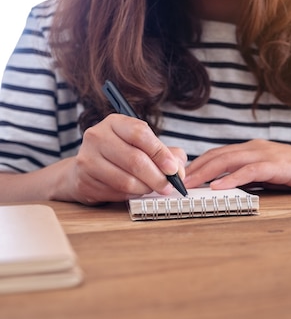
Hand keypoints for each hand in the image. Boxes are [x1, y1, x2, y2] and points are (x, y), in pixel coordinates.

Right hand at [67, 114, 186, 204]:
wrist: (87, 169)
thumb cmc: (123, 154)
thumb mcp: (144, 145)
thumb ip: (167, 153)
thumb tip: (178, 170)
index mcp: (115, 122)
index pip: (140, 134)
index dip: (160, 153)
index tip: (173, 168)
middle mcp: (97, 137)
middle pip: (135, 160)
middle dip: (157, 177)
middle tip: (169, 186)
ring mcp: (87, 159)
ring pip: (126, 181)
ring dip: (146, 189)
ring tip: (151, 188)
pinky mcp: (84, 181)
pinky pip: (116, 193)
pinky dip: (131, 196)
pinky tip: (134, 191)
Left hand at [184, 139, 290, 191]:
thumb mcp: (270, 175)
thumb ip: (250, 177)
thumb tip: (226, 188)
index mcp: (252, 149)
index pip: (218, 154)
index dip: (198, 164)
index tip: (180, 178)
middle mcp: (256, 148)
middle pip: (218, 155)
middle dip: (195, 168)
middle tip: (175, 181)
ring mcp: (267, 155)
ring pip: (229, 160)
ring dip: (207, 172)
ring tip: (190, 184)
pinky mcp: (278, 165)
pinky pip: (251, 171)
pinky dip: (232, 178)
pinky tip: (219, 186)